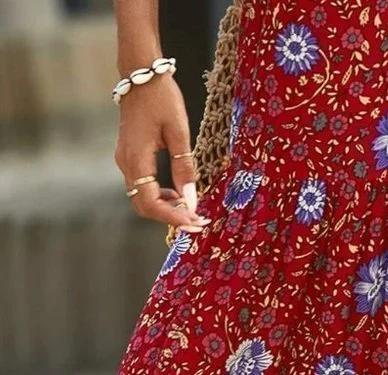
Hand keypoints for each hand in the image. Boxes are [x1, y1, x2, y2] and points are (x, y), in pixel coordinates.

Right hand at [114, 73, 209, 231]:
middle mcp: (126, 163)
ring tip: (191, 209)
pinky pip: (142, 186)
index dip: (173, 217)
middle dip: (170, 217)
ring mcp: (126, 160)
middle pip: (143, 206)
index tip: (195, 222)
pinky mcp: (130, 156)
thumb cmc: (162, 98)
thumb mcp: (179, 133)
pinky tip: (178, 194)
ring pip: (142, 198)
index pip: (151, 202)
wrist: (141, 74)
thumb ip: (184, 168)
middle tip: (197, 222)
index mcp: (136, 158)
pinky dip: (160, 196)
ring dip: (166, 208)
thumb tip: (191, 199)